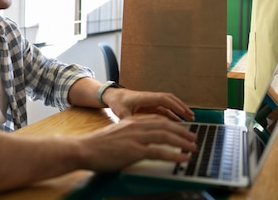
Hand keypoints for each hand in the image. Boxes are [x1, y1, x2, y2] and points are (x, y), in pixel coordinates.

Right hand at [78, 115, 197, 170]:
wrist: (83, 149)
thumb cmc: (97, 146)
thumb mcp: (117, 135)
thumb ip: (130, 135)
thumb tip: (141, 143)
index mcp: (132, 122)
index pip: (158, 119)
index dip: (173, 124)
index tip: (182, 130)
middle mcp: (136, 126)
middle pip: (165, 125)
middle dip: (182, 132)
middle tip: (193, 138)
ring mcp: (136, 137)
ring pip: (166, 136)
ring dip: (182, 142)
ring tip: (192, 148)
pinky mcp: (134, 150)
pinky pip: (159, 151)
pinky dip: (174, 155)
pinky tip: (182, 158)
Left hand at [101, 87, 194, 121]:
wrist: (112, 96)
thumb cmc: (117, 102)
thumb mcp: (121, 112)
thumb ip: (128, 120)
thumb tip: (133, 128)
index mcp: (145, 98)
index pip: (163, 99)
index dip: (174, 106)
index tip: (183, 113)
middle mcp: (150, 98)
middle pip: (170, 99)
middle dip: (182, 107)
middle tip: (192, 116)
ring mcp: (151, 101)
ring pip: (169, 103)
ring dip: (179, 109)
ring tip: (190, 118)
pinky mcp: (151, 105)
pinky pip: (165, 108)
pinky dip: (173, 113)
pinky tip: (178, 121)